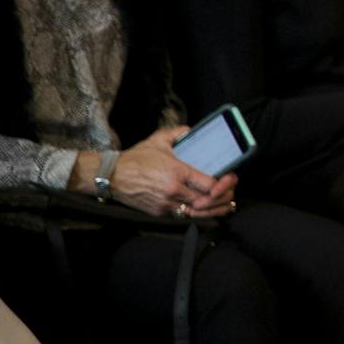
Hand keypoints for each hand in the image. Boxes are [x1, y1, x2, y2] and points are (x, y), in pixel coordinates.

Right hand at [111, 127, 236, 218]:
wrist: (111, 176)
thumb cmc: (136, 158)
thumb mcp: (158, 139)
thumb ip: (179, 132)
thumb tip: (192, 130)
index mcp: (177, 172)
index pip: (209, 185)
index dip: (224, 184)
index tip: (230, 178)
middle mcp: (173, 190)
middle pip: (206, 201)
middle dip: (222, 198)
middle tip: (231, 192)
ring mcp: (165, 203)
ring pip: (195, 212)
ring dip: (212, 209)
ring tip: (225, 205)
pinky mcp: (158, 212)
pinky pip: (181, 214)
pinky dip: (195, 213)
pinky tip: (206, 209)